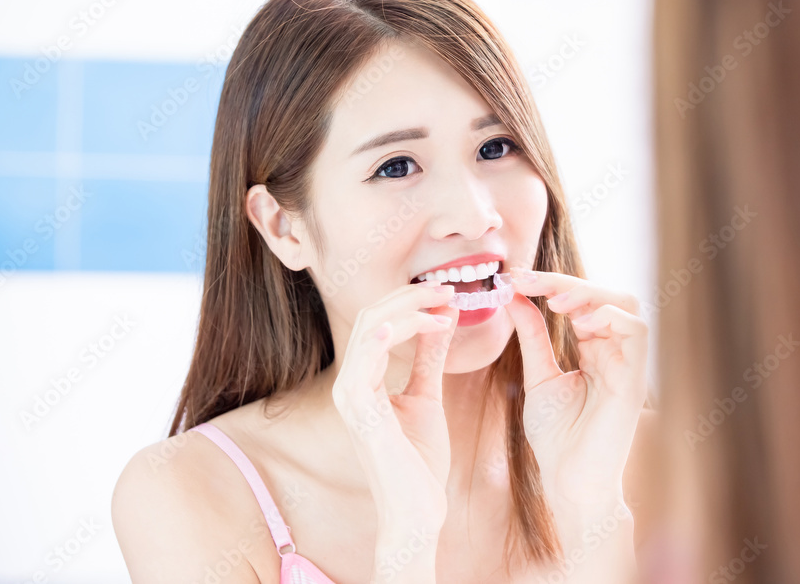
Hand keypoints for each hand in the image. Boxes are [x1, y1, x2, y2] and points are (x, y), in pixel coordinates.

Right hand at [331, 279, 458, 534]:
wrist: (417, 511)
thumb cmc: (419, 461)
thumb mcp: (427, 397)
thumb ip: (429, 358)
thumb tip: (440, 318)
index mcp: (363, 378)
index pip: (380, 321)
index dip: (412, 302)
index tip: (448, 295)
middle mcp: (350, 383)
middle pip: (372, 317)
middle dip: (411, 297)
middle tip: (449, 288)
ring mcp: (350, 397)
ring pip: (369, 330)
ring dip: (407, 309)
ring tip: (442, 300)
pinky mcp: (360, 412)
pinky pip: (364, 362)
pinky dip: (383, 337)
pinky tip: (407, 322)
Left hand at [504, 267, 647, 507]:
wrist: (568, 480)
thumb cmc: (557, 436)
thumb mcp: (538, 375)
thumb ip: (531, 335)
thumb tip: (514, 296)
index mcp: (595, 349)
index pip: (581, 301)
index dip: (550, 284)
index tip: (515, 279)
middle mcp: (615, 351)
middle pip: (606, 294)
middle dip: (567, 281)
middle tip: (529, 281)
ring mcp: (627, 363)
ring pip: (625, 304)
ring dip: (589, 293)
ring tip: (555, 301)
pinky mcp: (634, 378)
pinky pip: (636, 330)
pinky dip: (609, 316)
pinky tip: (579, 322)